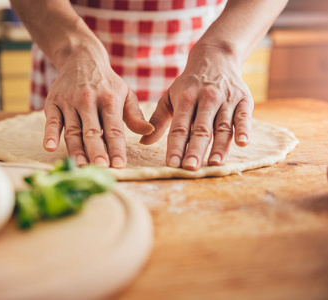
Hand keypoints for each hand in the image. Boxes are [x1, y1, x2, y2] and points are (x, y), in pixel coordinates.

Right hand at [42, 45, 153, 167]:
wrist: (81, 58)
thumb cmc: (106, 83)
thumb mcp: (125, 94)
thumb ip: (135, 115)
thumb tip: (150, 132)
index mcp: (109, 100)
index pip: (114, 129)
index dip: (116, 148)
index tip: (119, 165)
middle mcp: (88, 101)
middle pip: (92, 131)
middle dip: (97, 151)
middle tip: (101, 168)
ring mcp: (69, 102)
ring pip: (73, 130)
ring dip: (76, 149)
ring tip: (81, 166)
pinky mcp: (53, 103)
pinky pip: (52, 121)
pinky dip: (50, 134)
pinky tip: (49, 148)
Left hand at [140, 45, 253, 169]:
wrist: (216, 57)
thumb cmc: (189, 85)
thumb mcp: (170, 97)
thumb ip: (158, 120)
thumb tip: (143, 142)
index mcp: (186, 99)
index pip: (180, 127)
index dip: (176, 146)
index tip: (172, 164)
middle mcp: (206, 99)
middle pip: (201, 129)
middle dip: (196, 150)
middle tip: (190, 168)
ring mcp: (226, 99)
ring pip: (223, 126)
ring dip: (219, 146)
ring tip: (215, 164)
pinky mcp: (244, 99)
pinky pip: (244, 116)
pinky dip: (244, 129)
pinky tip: (242, 143)